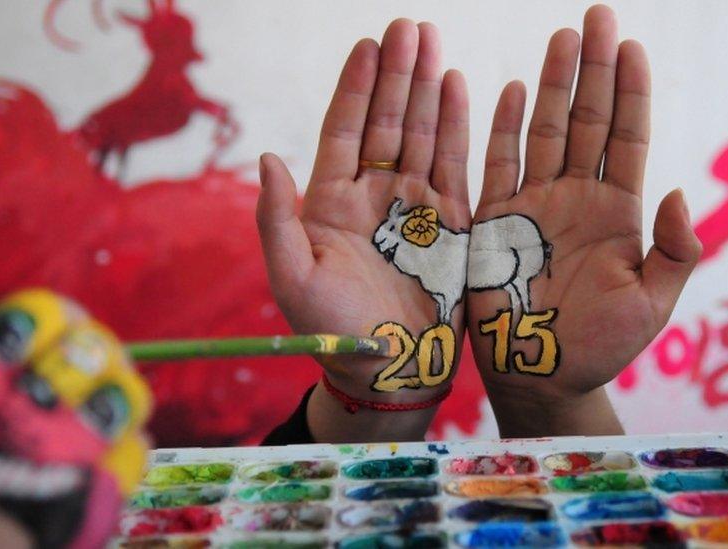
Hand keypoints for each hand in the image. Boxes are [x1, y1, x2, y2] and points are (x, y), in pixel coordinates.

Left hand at [257, 19, 469, 441]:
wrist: (388, 372)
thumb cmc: (333, 332)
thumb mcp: (292, 278)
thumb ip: (276, 218)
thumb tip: (268, 158)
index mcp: (332, 202)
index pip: (345, 130)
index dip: (356, 87)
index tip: (368, 44)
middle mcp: (374, 196)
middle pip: (386, 120)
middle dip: (396, 73)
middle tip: (407, 26)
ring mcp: (414, 207)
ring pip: (421, 133)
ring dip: (427, 88)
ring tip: (433, 43)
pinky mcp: (450, 223)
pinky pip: (455, 165)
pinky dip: (458, 126)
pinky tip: (460, 87)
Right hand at [467, 5, 701, 435]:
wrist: (544, 375)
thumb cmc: (603, 346)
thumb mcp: (653, 305)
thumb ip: (673, 251)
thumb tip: (678, 193)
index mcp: (619, 212)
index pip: (627, 138)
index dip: (631, 93)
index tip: (632, 47)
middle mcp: (578, 198)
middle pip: (588, 120)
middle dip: (593, 69)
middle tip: (597, 17)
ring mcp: (537, 205)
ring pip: (545, 131)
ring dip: (552, 84)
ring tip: (563, 38)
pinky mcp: (497, 222)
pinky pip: (499, 166)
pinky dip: (504, 129)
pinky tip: (510, 90)